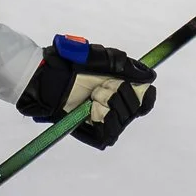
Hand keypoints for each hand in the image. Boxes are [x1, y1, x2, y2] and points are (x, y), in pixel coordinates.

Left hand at [17, 36, 156, 148]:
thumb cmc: (69, 63)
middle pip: (135, 110)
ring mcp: (101, 118)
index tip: (139, 88)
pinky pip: (107, 137)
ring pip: (122, 122)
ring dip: (112, 108)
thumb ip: (126, 66)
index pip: (145, 99)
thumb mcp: (100, 58)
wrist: (45, 77)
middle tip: (102, 88)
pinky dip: (105, 124)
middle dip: (123, 97)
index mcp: (120, 86)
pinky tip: (95, 111)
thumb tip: (150, 75)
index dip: (145, 96)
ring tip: (94, 97)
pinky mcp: (89, 131)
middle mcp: (113, 104)